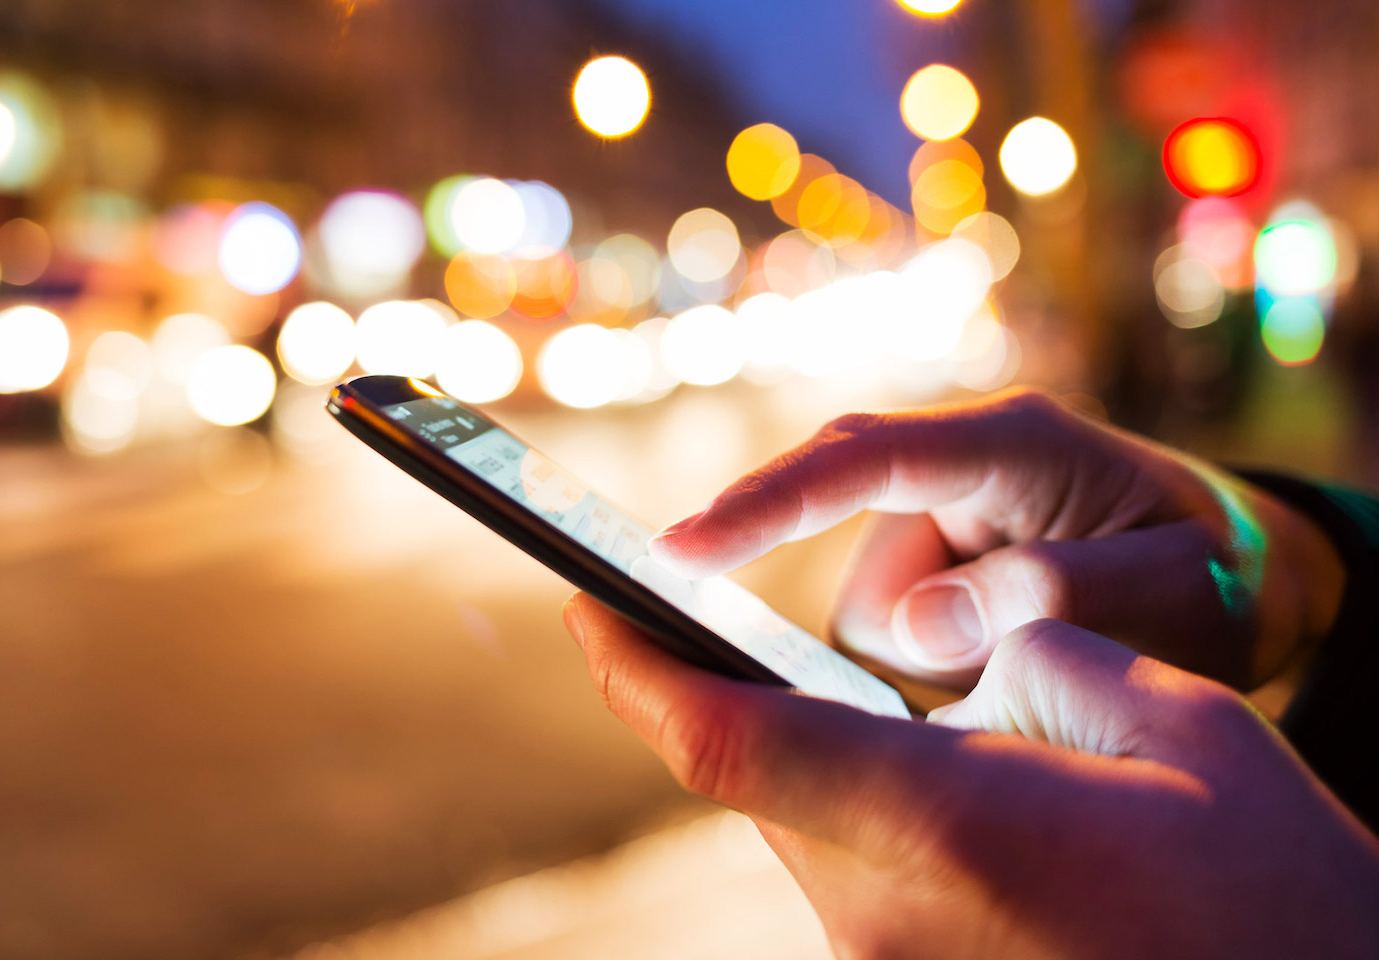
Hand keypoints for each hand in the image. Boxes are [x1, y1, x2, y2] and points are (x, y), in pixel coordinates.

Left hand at [563, 595, 1378, 959]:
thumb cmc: (1266, 881)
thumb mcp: (1175, 718)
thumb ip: (1034, 651)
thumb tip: (950, 646)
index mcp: (948, 826)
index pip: (730, 738)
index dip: (639, 667)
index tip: (591, 604)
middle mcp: (893, 913)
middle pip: (751, 775)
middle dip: (717, 691)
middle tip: (696, 619)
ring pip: (795, 822)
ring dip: (795, 748)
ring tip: (839, 694)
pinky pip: (841, 870)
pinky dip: (842, 803)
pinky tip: (897, 772)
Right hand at [648, 388, 1344, 689]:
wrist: (1235, 570)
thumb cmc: (1214, 571)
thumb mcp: (1180, 588)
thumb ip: (1060, 595)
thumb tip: (918, 630)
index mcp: (1010, 443)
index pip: (863, 460)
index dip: (767, 503)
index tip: (680, 550)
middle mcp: (950, 469)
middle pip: (844, 546)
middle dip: (898, 630)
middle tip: (987, 676)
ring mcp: (929, 523)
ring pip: (867, 623)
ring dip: (934, 673)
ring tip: (1044, 669)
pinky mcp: (921, 571)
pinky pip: (885, 645)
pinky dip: (934, 680)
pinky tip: (1008, 671)